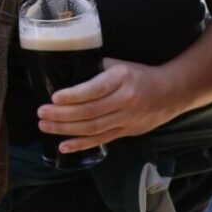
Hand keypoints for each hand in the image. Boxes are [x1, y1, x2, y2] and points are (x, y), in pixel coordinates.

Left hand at [37, 58, 184, 152]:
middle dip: (62, 114)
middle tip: (41, 113)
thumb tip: (67, 75)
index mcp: (122, 78)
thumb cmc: (140, 75)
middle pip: (89, 111)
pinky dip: (80, 145)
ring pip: (92, 128)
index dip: (73, 96)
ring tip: (45, 125)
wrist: (170, 93)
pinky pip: (100, 140)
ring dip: (65, 129)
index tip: (54, 97)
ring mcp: (126, 119)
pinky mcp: (125, 132)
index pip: (94, 89)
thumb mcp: (120, 65)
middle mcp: (125, 100)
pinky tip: (63, 146)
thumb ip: (96, 70)